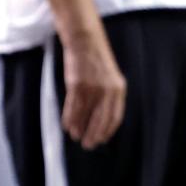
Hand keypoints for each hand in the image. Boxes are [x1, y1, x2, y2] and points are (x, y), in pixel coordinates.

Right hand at [60, 31, 125, 149]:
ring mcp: (91, 88)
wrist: (85, 40)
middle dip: (94, 134)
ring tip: (76, 137)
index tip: (101, 140)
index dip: (107, 131)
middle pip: (100, 120)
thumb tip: (100, 117)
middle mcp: (106, 91)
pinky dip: (69, 119)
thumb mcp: (110, 77)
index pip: (115, 117)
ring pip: (84, 115)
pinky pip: (72, 108)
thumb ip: (109, 95)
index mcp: (118, 89)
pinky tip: (67, 126)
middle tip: (88, 145)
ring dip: (79, 128)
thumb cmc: (96, 59)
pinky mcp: (76, 85)